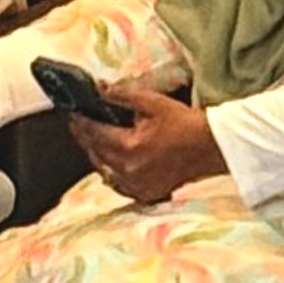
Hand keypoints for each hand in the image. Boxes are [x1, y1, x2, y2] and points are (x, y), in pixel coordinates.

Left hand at [71, 87, 224, 208]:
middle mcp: (129, 170)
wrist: (211, 147)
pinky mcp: (145, 193)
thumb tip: (99, 90)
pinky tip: (111, 160)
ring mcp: (136, 185)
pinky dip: (112, 171)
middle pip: (95, 153)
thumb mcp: (154, 102)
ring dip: (96, 154)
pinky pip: (118, 184)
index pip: (93, 133)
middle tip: (78, 124)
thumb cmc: (185, 124)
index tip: (73, 113)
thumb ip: (123, 95)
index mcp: (129, 147)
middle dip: (85, 137)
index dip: (80, 122)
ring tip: (93, 139)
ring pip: (103, 169)